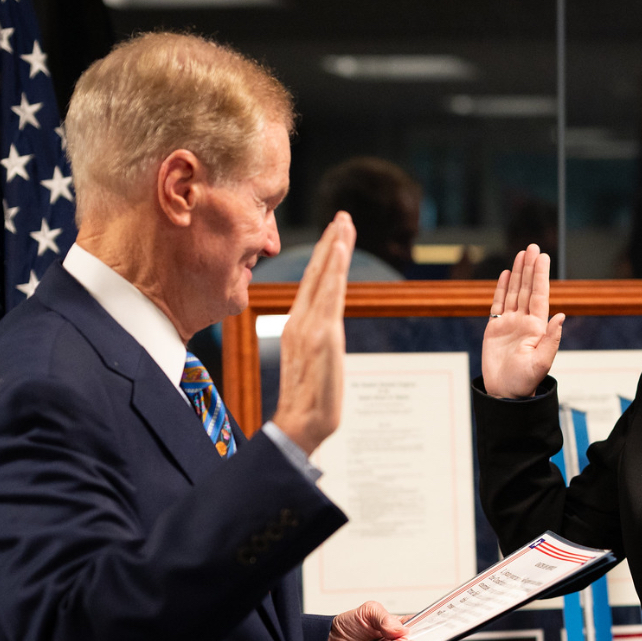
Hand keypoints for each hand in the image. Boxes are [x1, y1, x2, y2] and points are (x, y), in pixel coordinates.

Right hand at [271, 213, 353, 455]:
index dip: (323, 257)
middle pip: (316, 273)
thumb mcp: (313, 364)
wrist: (301, 424)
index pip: (312, 284)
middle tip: (342, 216)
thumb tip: (326, 336)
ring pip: (323, 278)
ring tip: (344, 222)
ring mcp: (309, 327)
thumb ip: (317, 344)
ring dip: (334, 247)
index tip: (334, 235)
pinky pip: (328, 295)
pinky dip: (333, 269)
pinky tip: (339, 248)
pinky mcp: (321, 335)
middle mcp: (300, 321)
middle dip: (329, 243)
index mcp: (297, 326)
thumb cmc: (310, 401)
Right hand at [482, 244, 565, 398]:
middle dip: (530, 268)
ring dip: (518, 273)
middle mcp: (525, 322)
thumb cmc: (525, 382)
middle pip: (527, 289)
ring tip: (521, 254)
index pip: (539, 295)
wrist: (505, 394)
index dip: (540, 276)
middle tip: (532, 246)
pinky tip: (506, 274)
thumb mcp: (541, 362)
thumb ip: (551, 339)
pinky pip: (499, 304)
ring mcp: (510, 324)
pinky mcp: (495, 329)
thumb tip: (561, 316)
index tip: (542, 257)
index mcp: (537, 328)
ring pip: (514, 293)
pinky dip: (502, 288)